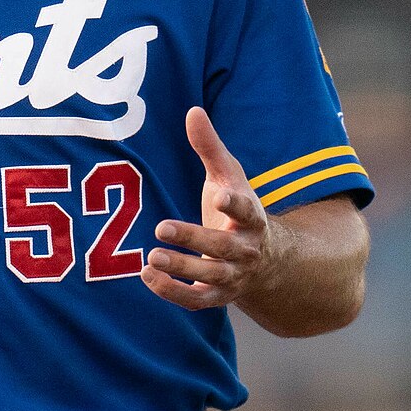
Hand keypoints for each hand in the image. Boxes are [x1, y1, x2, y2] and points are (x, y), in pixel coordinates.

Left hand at [141, 106, 275, 311]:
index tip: (221, 196)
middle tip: (161, 228)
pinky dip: (172, 292)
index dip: (235, 205)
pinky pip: (196, 300)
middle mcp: (246, 250)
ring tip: (152, 258)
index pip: (247, 212)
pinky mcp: (216, 296)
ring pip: (210, 277)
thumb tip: (193, 111)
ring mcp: (232, 276)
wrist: (264, 260)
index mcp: (253, 218)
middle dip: (194, 239)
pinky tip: (147, 275)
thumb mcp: (229, 177)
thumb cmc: (236, 209)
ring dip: (182, 269)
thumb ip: (210, 148)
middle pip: (223, 248)